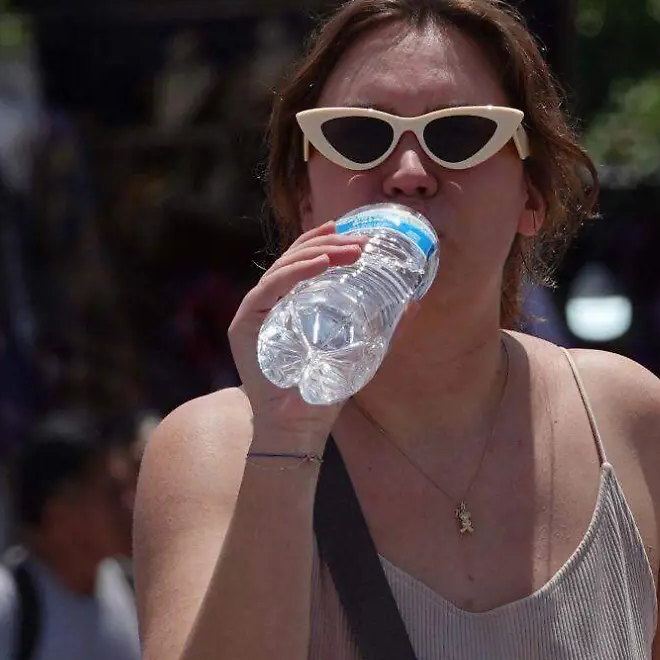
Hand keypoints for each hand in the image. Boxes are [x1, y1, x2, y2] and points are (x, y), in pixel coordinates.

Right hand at [229, 222, 367, 447]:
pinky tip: (321, 265)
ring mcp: (253, 313)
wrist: (297, 429)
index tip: (351, 230)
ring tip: (348, 250)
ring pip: (282, 268)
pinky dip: (294, 273)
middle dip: (328, 245)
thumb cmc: (322, 392)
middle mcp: (267, 304)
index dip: (324, 242)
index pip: (302, 262)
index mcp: (287, 305)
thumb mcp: (359, 352)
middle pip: (293, 259)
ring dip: (317, 253)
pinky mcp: (244, 326)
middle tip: (360, 242)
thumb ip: (382, 329)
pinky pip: (268, 289)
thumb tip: (414, 302)